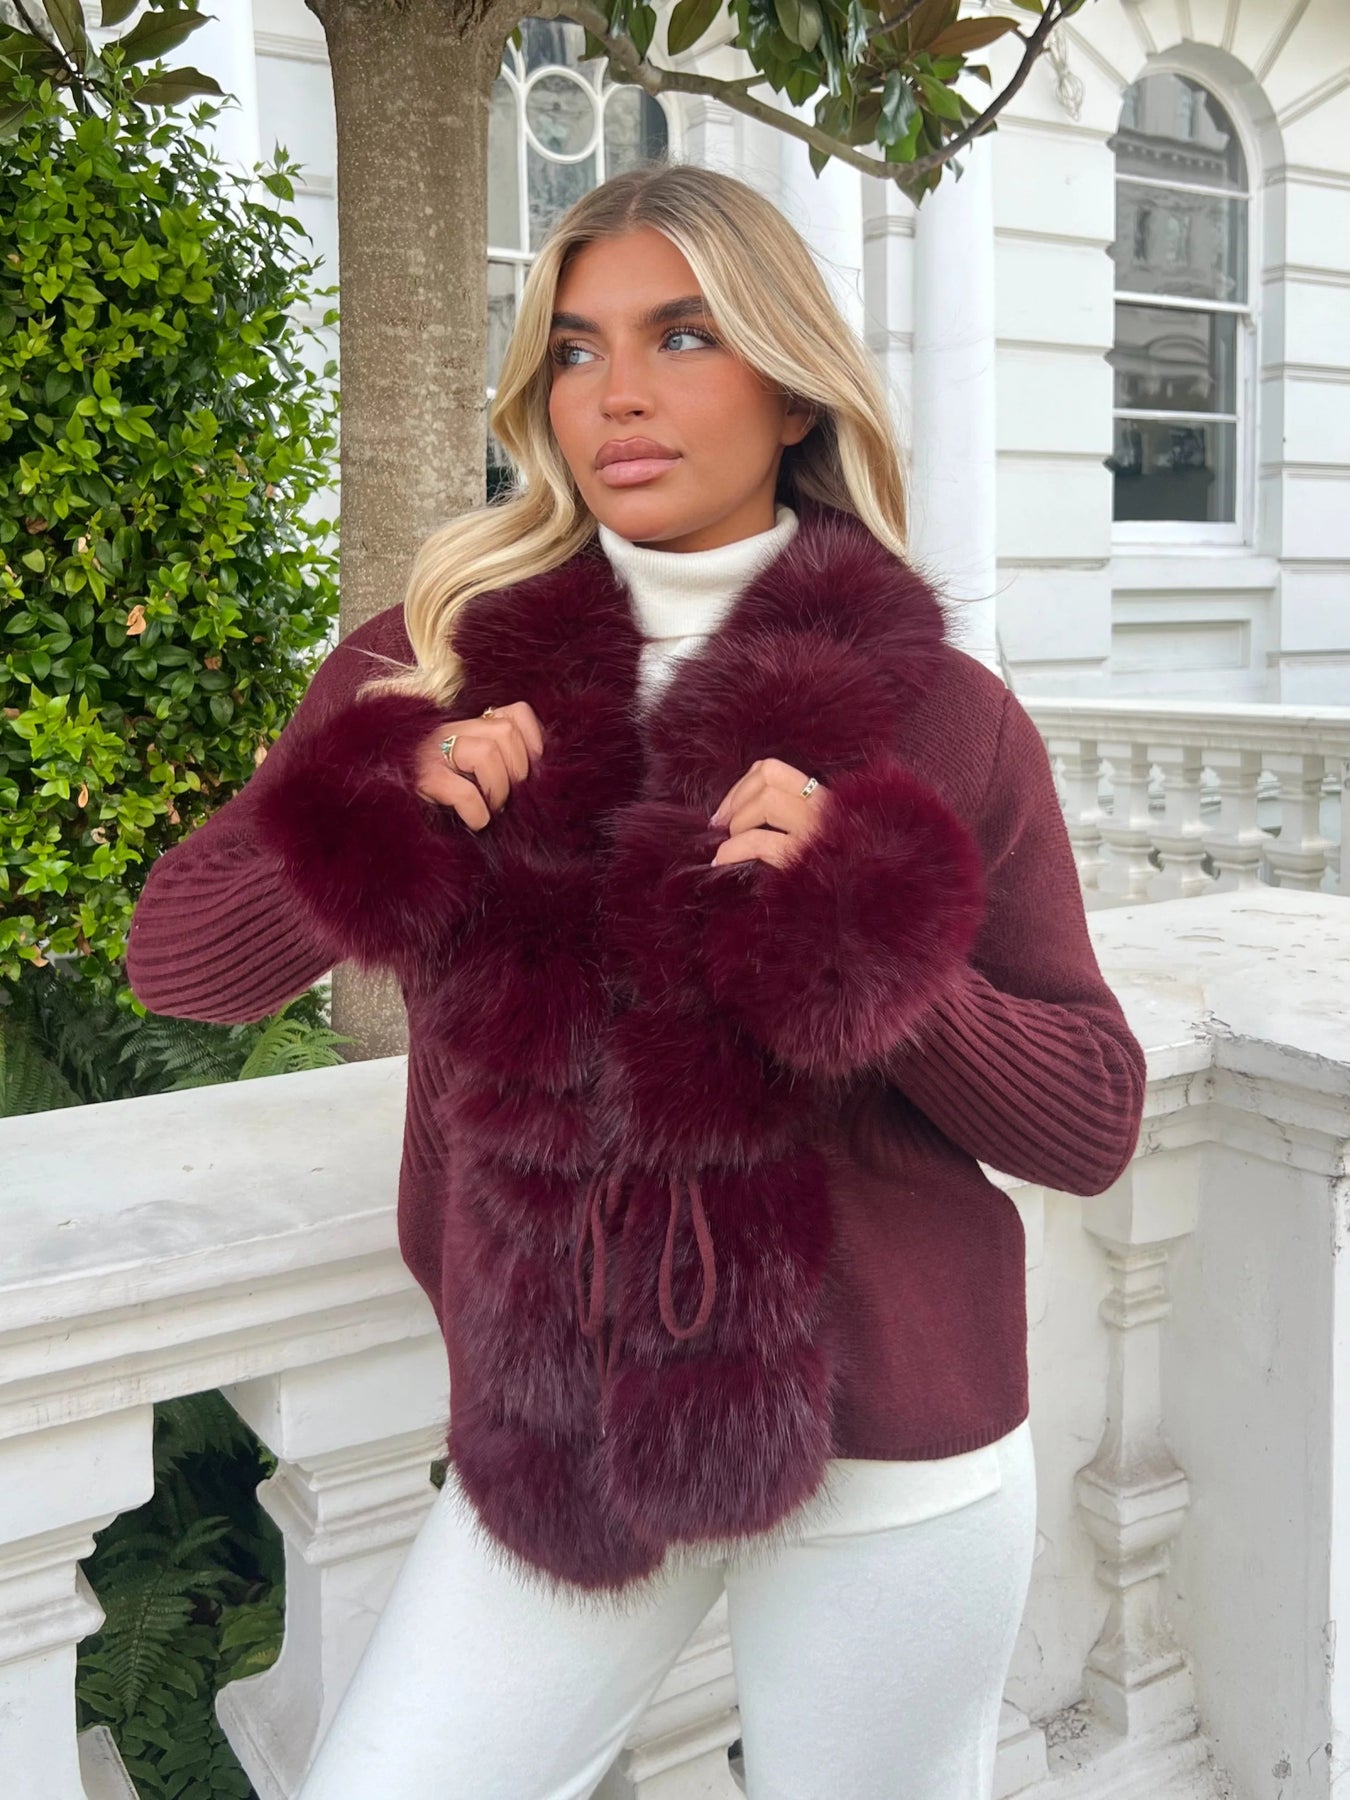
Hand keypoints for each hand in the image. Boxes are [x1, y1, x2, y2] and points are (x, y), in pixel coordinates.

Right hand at [414, 700, 543, 829]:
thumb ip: (502, 762)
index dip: (533, 740)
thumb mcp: (474, 774)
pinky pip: (464, 791)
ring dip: (498, 789)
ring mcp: (434, 752)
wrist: (391, 814)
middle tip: (506, 798)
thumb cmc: (440, 800)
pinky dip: (477, 812)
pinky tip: (475, 822)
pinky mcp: (424, 778)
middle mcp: (451, 732)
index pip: (515, 712)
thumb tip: (537, 777)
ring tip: (491, 808)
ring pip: (488, 751)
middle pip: (506, 731)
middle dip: (517, 771)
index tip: (532, 770)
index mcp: (469, 728)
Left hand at [707, 757, 830, 869]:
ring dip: (738, 821)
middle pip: (767, 777)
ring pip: (766, 800)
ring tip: (731, 844)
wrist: (866, 905)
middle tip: (721, 826)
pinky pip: (759, 840)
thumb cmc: (836, 876)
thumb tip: (744, 813)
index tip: (729, 808)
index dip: (743, 784)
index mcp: (824, 801)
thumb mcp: (823, 838)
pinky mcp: (804, 857)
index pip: (774, 770)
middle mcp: (824, 809)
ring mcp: (817, 831)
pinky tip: (723, 859)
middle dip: (735, 800)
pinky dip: (733, 848)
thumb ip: (795, 820)